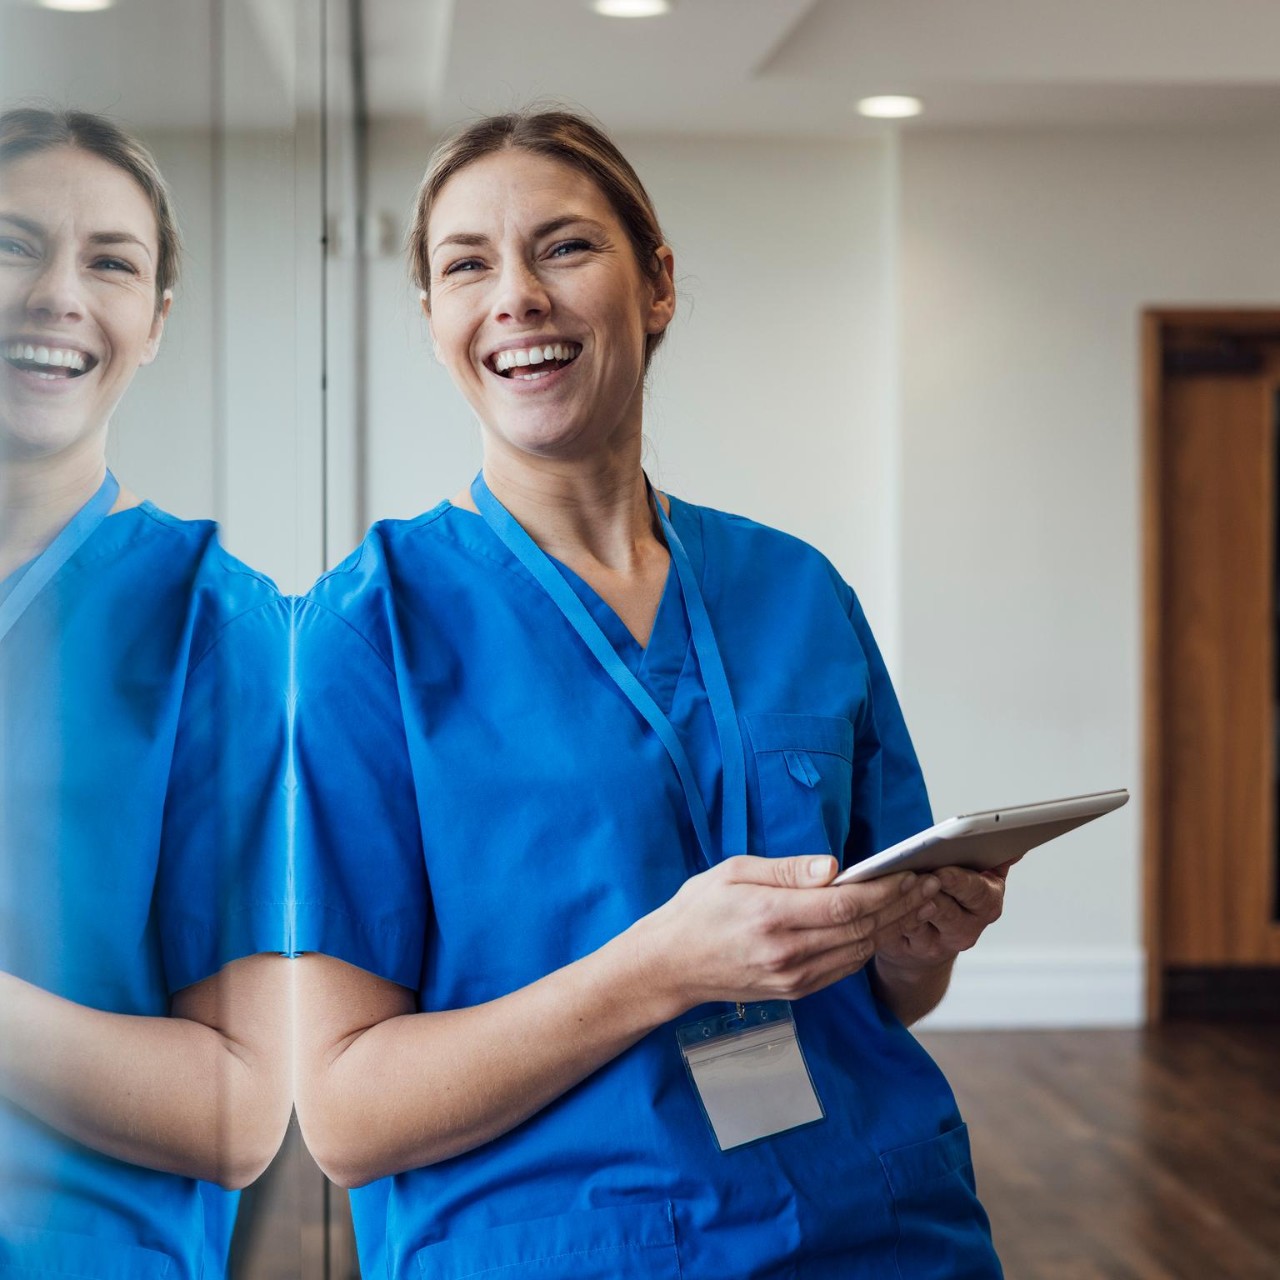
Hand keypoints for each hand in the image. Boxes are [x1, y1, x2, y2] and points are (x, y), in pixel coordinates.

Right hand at [635, 854, 940, 1014]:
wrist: (671, 966)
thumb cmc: (698, 909)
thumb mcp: (733, 872)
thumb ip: (787, 870)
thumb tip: (834, 866)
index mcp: (772, 917)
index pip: (845, 905)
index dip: (886, 890)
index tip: (912, 872)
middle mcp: (787, 953)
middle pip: (862, 929)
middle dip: (903, 905)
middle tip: (930, 883)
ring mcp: (793, 977)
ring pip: (860, 951)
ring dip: (894, 926)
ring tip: (918, 902)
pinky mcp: (796, 990)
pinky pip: (845, 967)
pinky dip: (870, 945)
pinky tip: (885, 926)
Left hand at [874, 861, 1013, 973]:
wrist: (930, 942)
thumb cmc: (952, 897)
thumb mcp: (978, 878)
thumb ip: (994, 859)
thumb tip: (1016, 846)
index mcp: (986, 903)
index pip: (978, 892)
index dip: (959, 882)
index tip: (943, 871)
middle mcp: (966, 929)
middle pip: (948, 911)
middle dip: (930, 892)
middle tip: (914, 877)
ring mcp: (939, 944)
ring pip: (920, 922)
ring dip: (907, 903)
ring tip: (895, 884)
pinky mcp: (911, 951)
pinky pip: (898, 932)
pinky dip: (889, 915)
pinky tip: (881, 899)